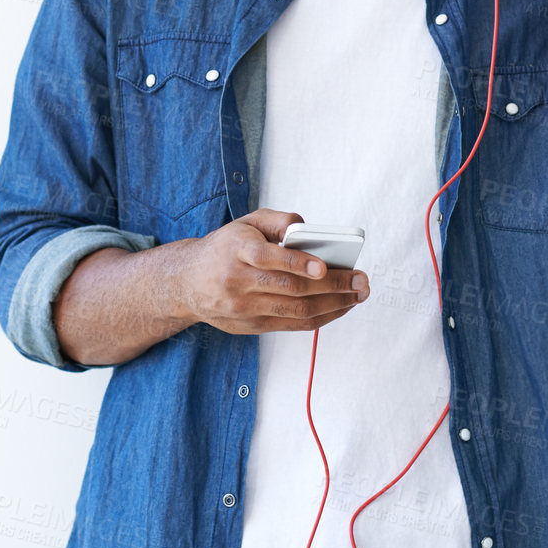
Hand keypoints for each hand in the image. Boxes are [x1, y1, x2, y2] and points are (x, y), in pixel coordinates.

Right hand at [176, 209, 369, 335]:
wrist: (187, 282)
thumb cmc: (225, 248)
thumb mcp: (246, 223)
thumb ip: (278, 220)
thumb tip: (307, 228)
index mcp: (237, 251)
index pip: (270, 259)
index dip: (299, 264)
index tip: (324, 266)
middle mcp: (238, 282)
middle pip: (291, 289)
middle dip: (332, 286)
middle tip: (360, 282)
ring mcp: (244, 308)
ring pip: (295, 312)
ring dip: (333, 305)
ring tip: (357, 295)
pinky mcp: (251, 326)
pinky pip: (292, 325)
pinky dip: (320, 317)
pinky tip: (339, 307)